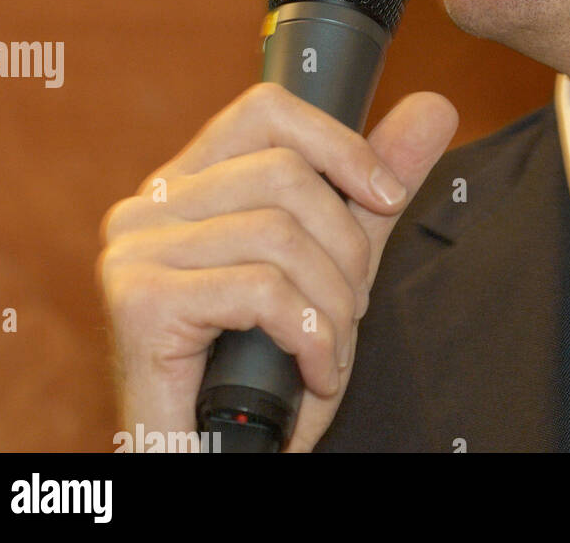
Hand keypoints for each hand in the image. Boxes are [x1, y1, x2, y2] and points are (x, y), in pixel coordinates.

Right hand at [97, 86, 457, 451]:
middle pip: (284, 174)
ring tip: (330, 348)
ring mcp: (134, 251)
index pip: (266, 110)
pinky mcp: (138, 302)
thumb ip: (372, 190)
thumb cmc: (264, 374)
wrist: (214, 464)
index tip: (385, 195)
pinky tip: (311, 371)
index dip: (338, 143)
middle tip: (350, 309)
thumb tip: (435, 106)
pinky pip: (261, 289)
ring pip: (278, 233)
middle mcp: (148, 207)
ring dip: (331, 303)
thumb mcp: (331, 266)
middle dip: (345, 247)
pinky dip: (309, 335)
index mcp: (188, 185)